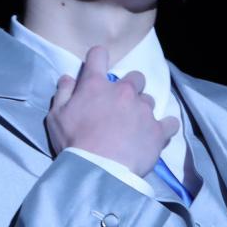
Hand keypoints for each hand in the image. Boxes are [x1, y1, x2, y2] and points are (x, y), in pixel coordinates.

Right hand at [45, 45, 180, 177]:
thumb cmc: (73, 143)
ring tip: (134, 127)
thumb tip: (68, 77)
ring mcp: (143, 109)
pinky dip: (165, 127)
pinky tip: (157, 135)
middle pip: (135, 77)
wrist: (97, 171)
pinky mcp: (158, 130)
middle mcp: (124, 91)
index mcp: (96, 85)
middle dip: (130, 87)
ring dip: (142, 110)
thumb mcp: (56, 117)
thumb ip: (63, 93)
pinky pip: (170, 123)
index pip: (99, 55)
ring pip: (149, 100)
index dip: (98, 58)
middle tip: (120, 105)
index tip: (97, 68)